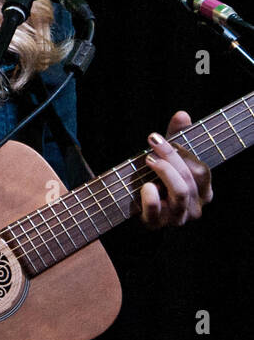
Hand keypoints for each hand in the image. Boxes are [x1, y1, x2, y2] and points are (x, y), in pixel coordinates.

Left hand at [138, 110, 213, 228]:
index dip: (183, 152)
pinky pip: (156, 211)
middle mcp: (194, 207)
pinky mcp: (156, 224)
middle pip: (190, 177)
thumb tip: (182, 115)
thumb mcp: (168, 157)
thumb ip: (177, 136)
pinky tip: (144, 186)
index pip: (202, 170)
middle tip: (152, 142)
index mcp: (203, 191)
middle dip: (170, 156)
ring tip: (148, 160)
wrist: (135, 206)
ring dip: (165, 172)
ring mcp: (176, 218)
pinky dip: (150, 198)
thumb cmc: (156, 179)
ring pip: (180, 192)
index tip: (159, 138)